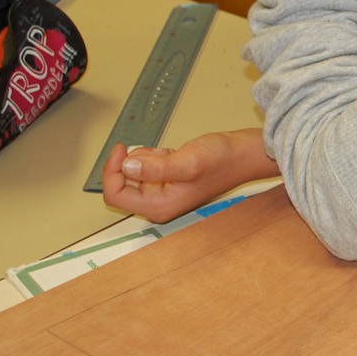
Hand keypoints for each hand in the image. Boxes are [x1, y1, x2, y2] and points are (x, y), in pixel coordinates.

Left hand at [101, 129, 276, 222]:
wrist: (244, 154)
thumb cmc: (222, 160)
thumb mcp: (188, 162)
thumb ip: (156, 168)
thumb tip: (126, 167)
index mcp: (159, 207)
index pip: (116, 194)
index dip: (112, 171)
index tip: (121, 148)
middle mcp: (157, 204)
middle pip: (122, 183)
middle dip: (136, 162)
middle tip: (161, 153)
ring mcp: (162, 192)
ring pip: (133, 172)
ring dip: (147, 157)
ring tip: (173, 154)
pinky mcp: (167, 180)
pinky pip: (146, 166)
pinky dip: (155, 155)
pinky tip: (176, 154)